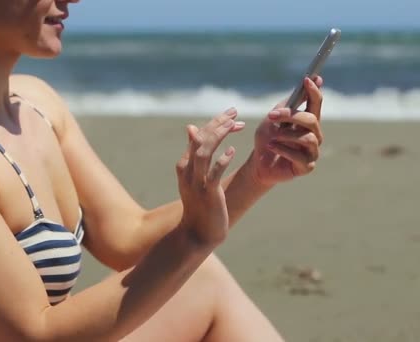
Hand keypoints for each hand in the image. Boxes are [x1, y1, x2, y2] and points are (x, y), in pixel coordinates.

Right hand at [176, 108, 244, 245]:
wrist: (197, 234)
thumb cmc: (200, 206)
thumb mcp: (194, 178)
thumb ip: (194, 154)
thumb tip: (192, 128)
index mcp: (184, 166)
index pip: (197, 136)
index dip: (214, 122)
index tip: (231, 115)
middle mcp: (188, 172)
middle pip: (200, 139)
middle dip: (217, 123)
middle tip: (234, 112)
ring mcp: (197, 183)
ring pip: (204, 152)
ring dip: (219, 135)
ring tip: (235, 124)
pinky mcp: (208, 194)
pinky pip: (214, 173)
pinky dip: (222, 160)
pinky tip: (232, 151)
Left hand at [251, 76, 324, 185]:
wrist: (258, 165)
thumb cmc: (266, 140)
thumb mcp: (272, 119)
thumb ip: (285, 105)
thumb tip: (302, 85)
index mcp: (308, 122)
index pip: (316, 103)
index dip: (314, 91)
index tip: (307, 79)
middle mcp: (314, 135)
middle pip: (312, 120)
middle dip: (291, 116)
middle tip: (271, 115)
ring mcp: (312, 152)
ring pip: (307, 137)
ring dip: (286, 135)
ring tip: (272, 137)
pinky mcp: (307, 167)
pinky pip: (299, 155)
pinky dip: (282, 149)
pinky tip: (271, 147)